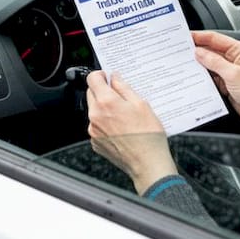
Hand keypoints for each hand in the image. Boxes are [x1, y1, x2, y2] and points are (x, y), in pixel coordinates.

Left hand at [86, 71, 175, 194]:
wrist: (147, 163)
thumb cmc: (148, 135)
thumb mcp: (141, 104)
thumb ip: (124, 87)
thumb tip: (115, 78)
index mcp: (106, 103)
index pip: (92, 79)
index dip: (100, 75)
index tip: (107, 77)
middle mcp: (95, 116)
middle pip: (91, 94)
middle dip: (103, 92)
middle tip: (120, 96)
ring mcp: (94, 131)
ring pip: (94, 111)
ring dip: (105, 109)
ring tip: (124, 116)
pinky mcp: (96, 142)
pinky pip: (97, 126)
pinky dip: (106, 124)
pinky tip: (122, 128)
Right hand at [191, 30, 239, 141]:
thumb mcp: (233, 74)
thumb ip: (214, 62)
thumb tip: (199, 52)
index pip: (215, 38)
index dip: (199, 36)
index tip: (184, 36)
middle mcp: (236, 59)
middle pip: (212, 51)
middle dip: (196, 51)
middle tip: (179, 51)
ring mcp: (232, 72)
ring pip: (210, 65)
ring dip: (199, 65)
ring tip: (183, 64)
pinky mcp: (228, 84)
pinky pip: (212, 78)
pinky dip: (203, 78)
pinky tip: (194, 78)